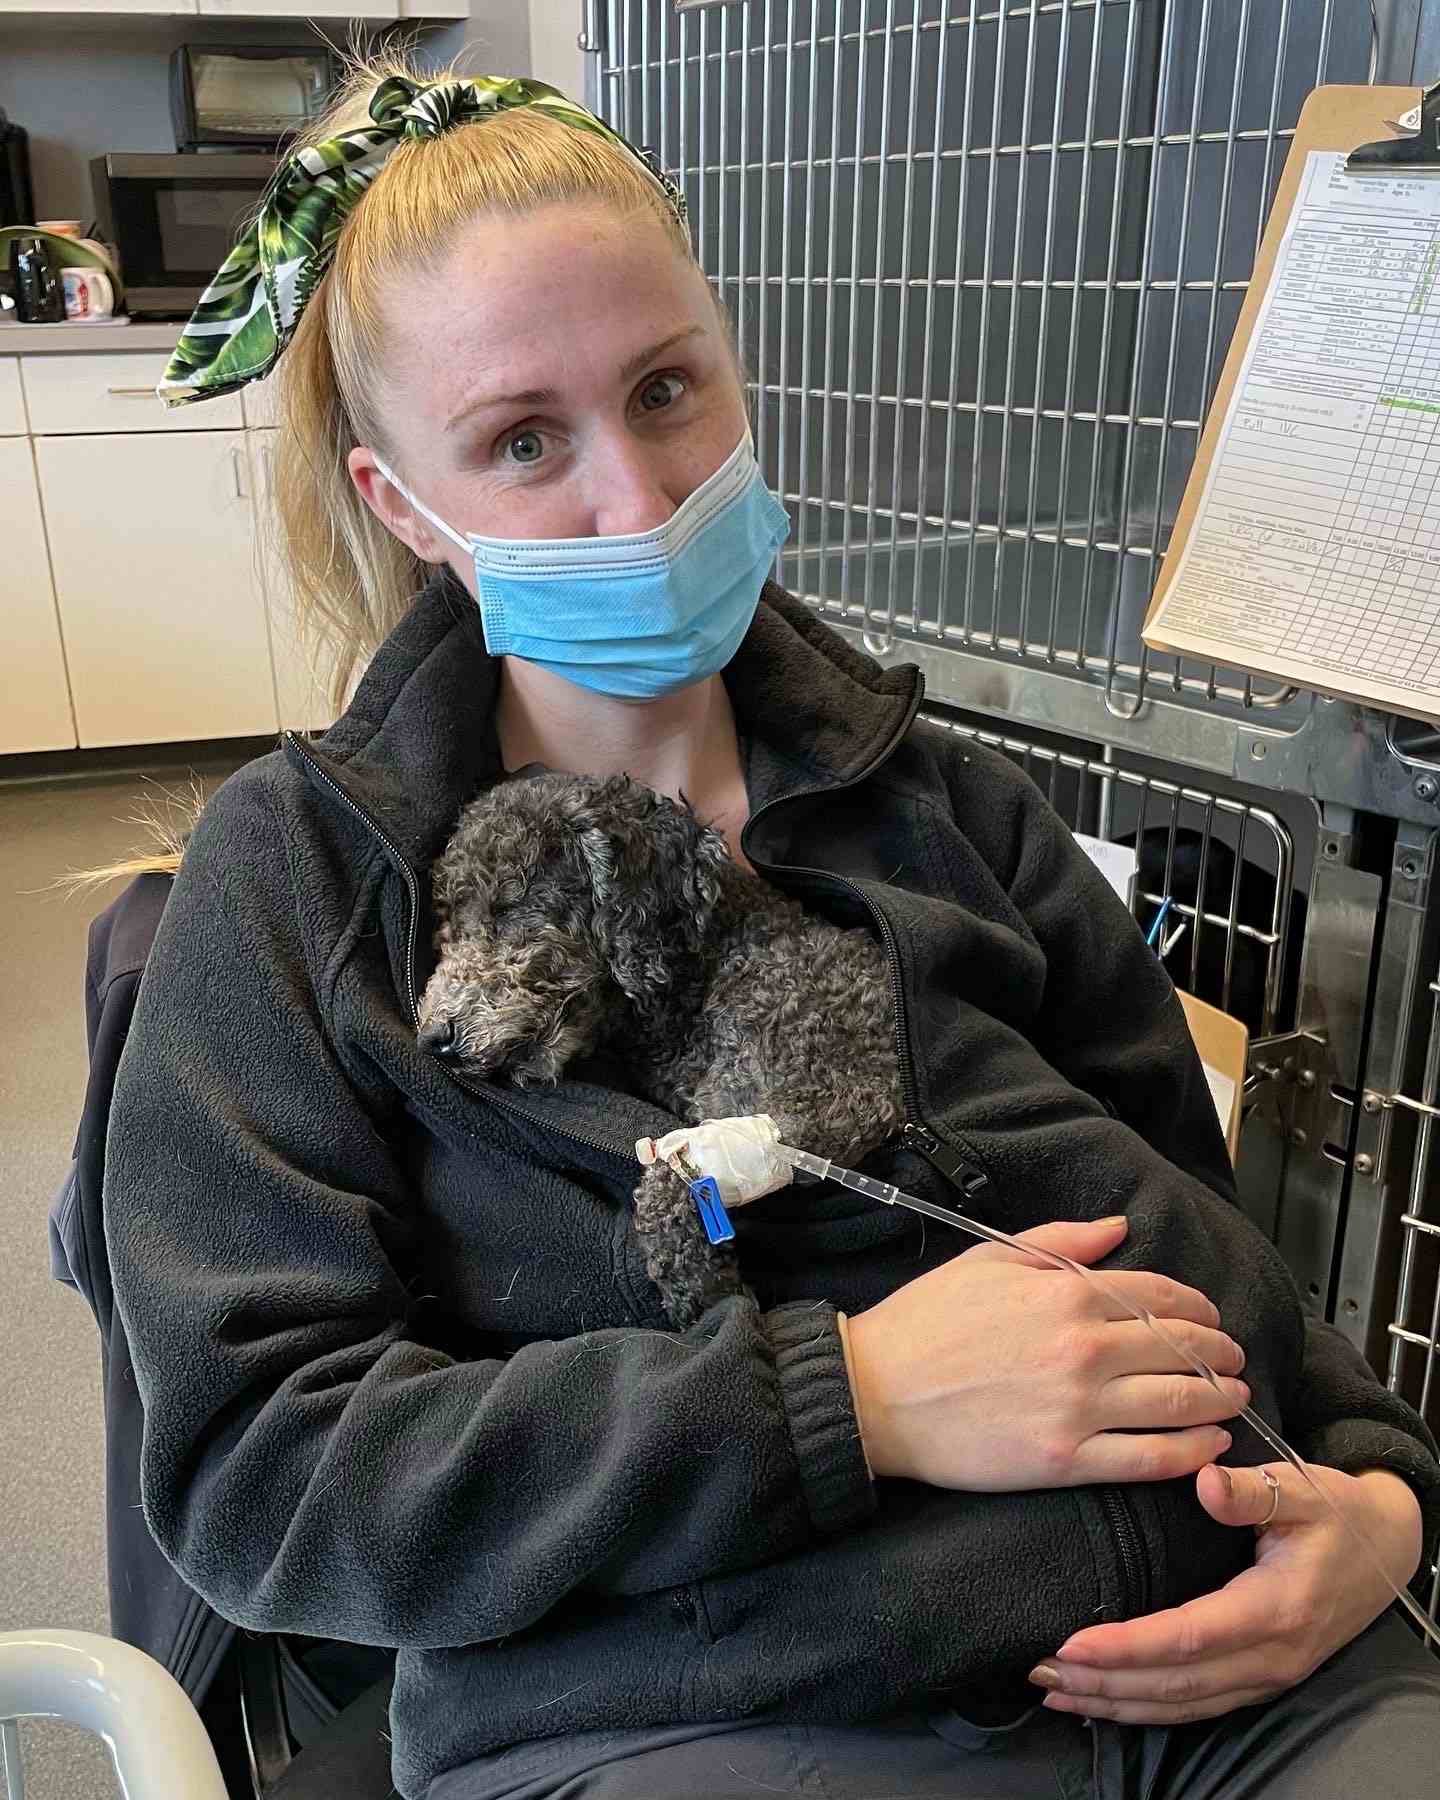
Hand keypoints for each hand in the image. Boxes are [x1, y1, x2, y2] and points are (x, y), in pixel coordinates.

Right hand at [844, 1217, 1248, 1490]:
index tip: (1210, 1317)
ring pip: (1178, 1404)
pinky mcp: (1065, 1460)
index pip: (1160, 1296)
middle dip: (1221, 1354)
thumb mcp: (989, 1259)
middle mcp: (1083, 1347)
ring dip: (1220, 1402)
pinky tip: (1210, 1446)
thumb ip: (1061, 1240)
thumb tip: (1118, 1229)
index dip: (1198, 1307)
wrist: (877, 1392)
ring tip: (1235, 1401)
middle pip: (1181, 1349)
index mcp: (1065, 1292)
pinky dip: (1191, 1453)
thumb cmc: (926, 1321)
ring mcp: (1078, 1407)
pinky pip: (1149, 1459)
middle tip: (1235, 1361)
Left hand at [1029, 1463, 1423, 1722]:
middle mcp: (1270, 1655)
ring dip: (1115, 1702)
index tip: (1073, 1641)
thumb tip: (1206, 1481)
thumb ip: (1254, 1490)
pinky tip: (1103, 1703)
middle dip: (1104, 1681)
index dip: (1128, 1646)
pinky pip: (1195, 1705)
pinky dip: (1145, 1709)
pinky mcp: (1259, 1678)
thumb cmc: (1339, 1512)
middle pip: (1175, 1682)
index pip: (1188, 1637)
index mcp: (1275, 1608)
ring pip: (1181, 1704)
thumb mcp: (1306, 1489)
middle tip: (1040, 1667)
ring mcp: (1266, 1674)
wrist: (1389, 1546)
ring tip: (1055, 1689)